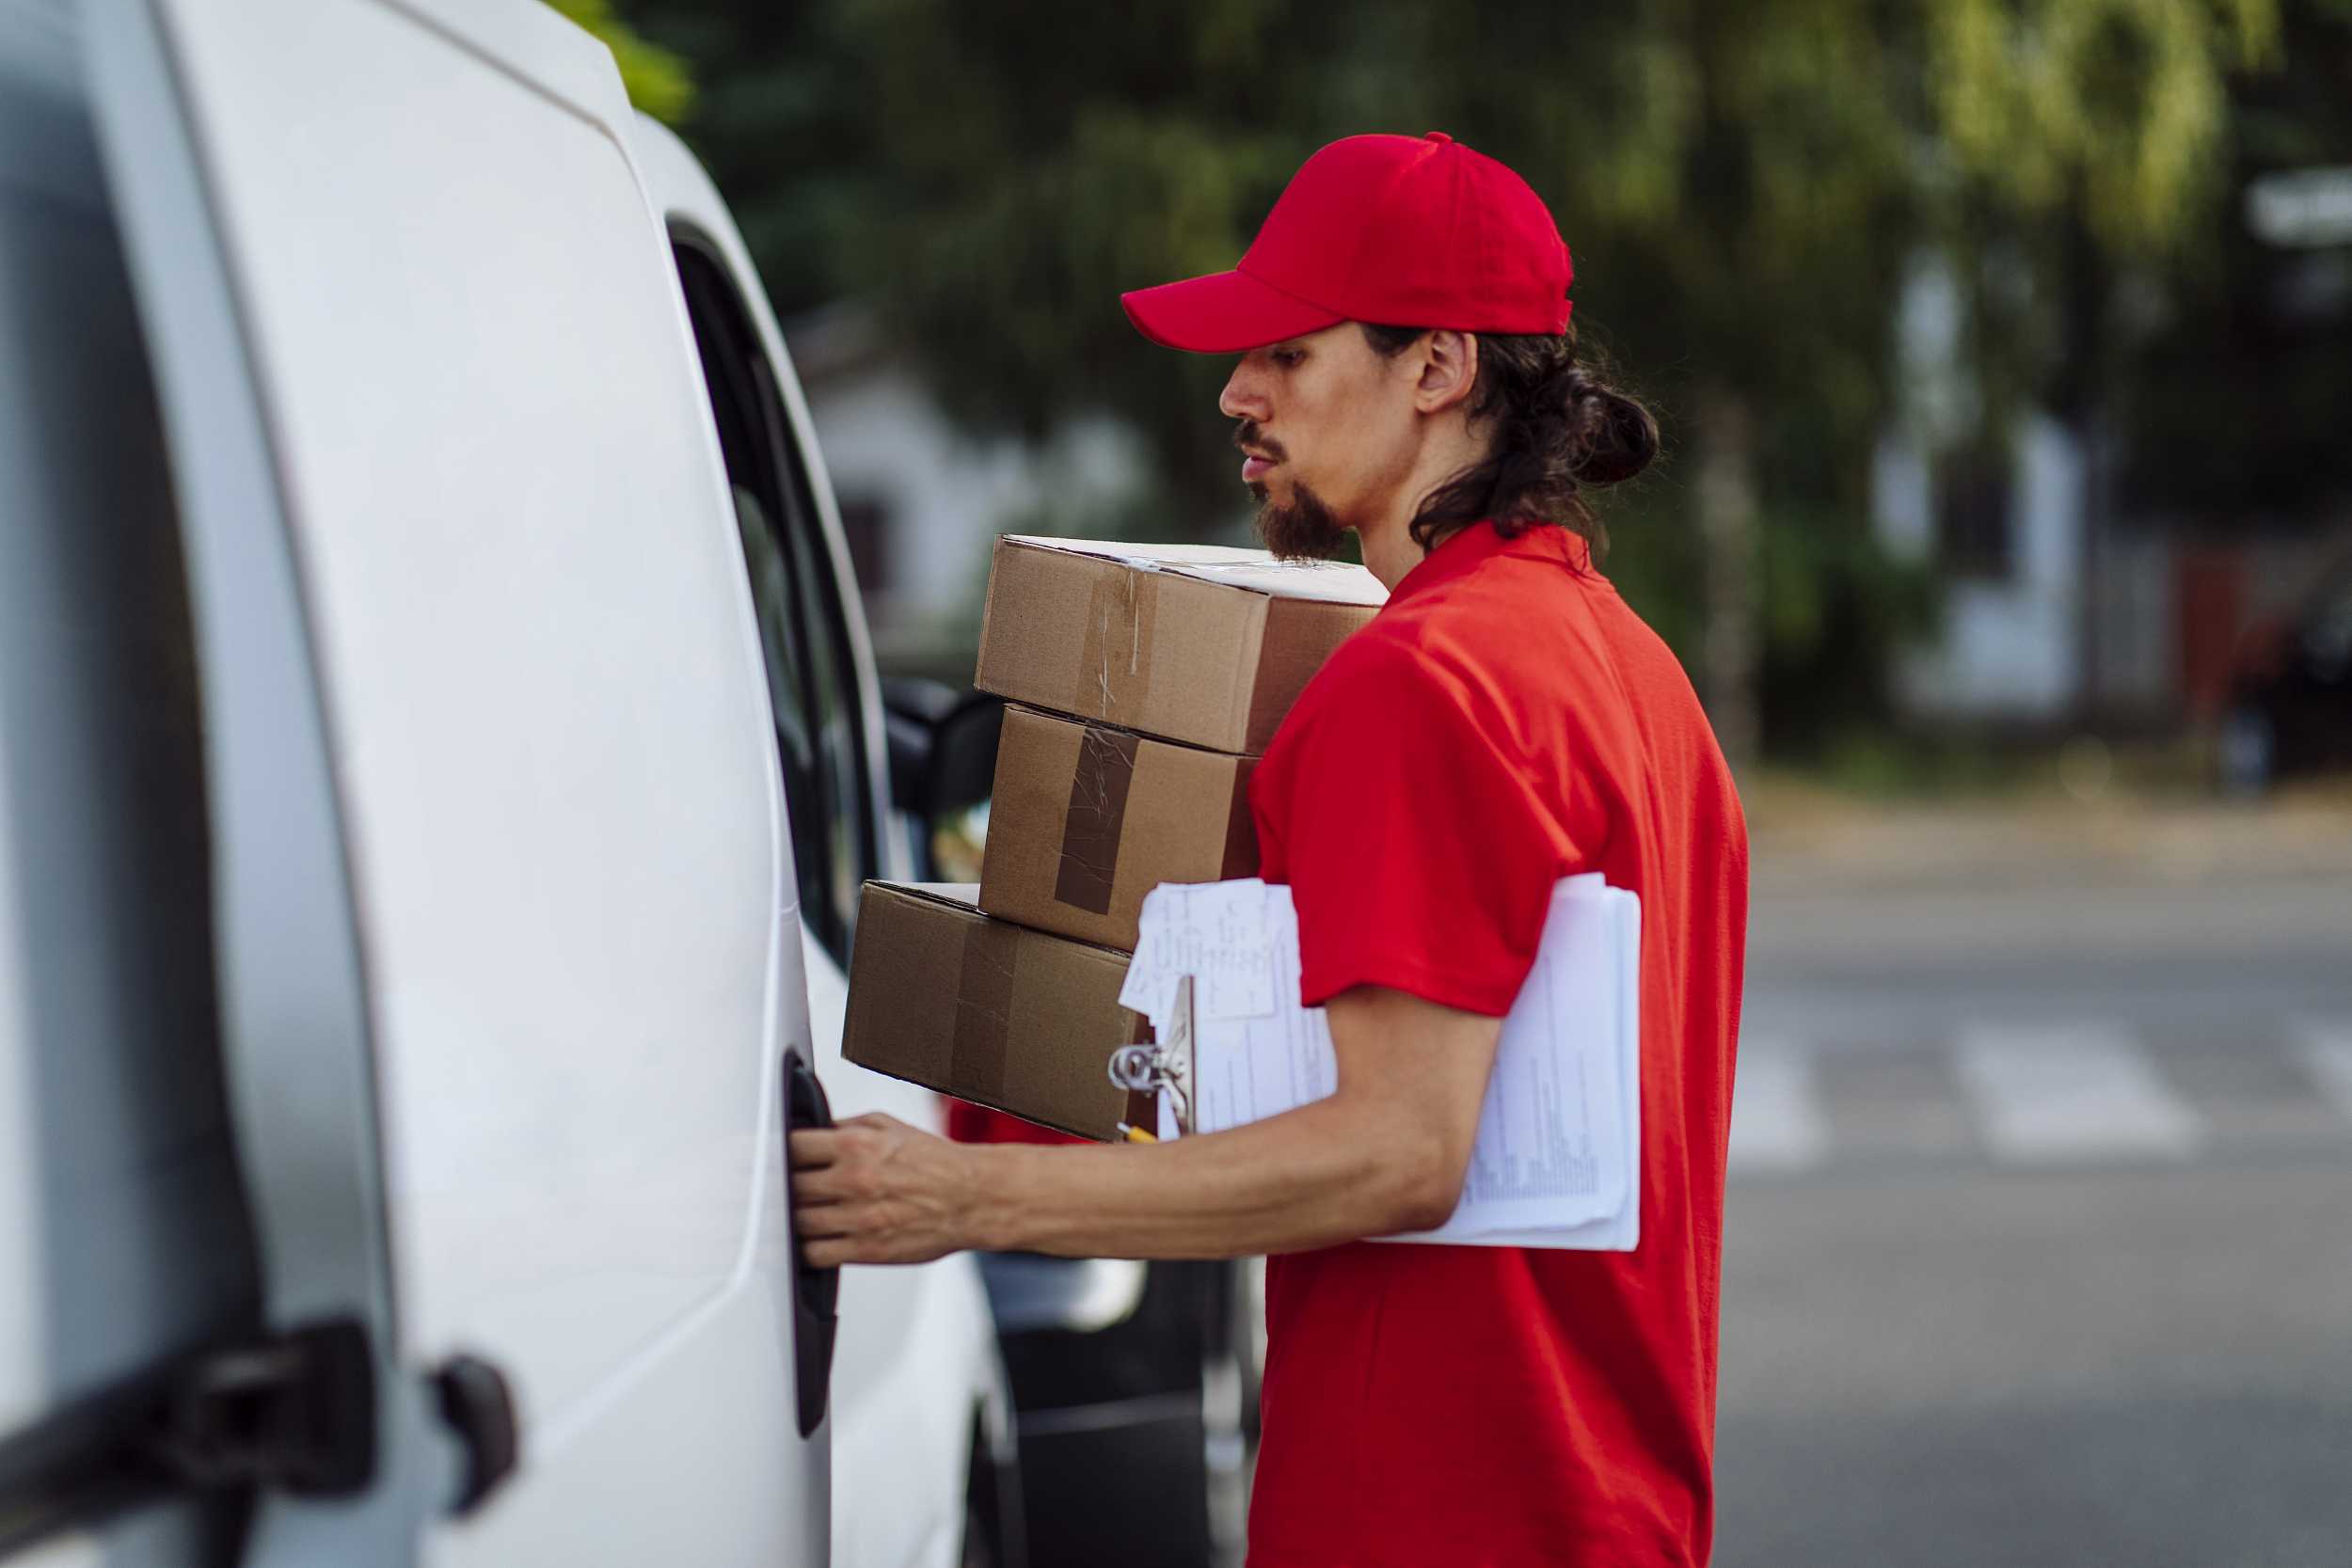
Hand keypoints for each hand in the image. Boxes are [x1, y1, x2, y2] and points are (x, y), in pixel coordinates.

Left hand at [788, 1112, 978, 1267]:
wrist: (973, 1198)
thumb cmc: (935, 1163)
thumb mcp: (888, 1126)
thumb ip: (846, 1127)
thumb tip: (812, 1131)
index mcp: (856, 1146)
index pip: (792, 1147)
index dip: (776, 1151)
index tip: (771, 1156)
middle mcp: (854, 1181)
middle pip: (789, 1187)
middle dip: (781, 1186)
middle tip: (779, 1187)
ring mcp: (858, 1219)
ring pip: (797, 1223)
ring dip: (791, 1218)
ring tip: (794, 1212)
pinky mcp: (866, 1250)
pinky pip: (816, 1254)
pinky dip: (806, 1248)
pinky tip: (809, 1239)